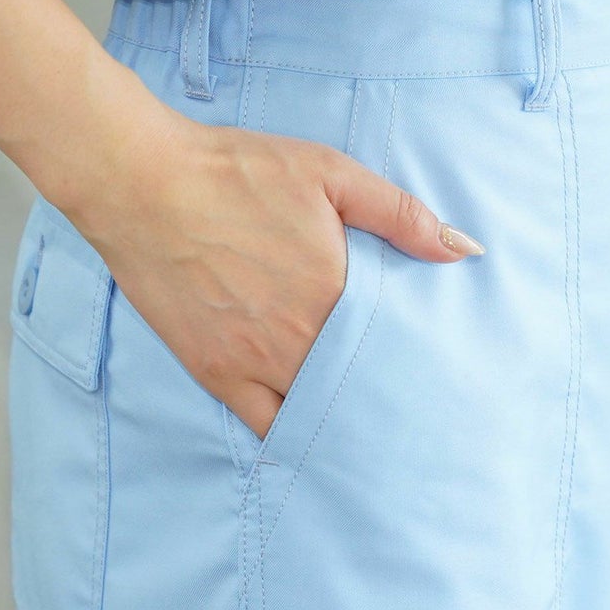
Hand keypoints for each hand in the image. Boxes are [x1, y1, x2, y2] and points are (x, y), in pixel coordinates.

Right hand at [58, 105, 485, 441]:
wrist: (143, 184)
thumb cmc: (237, 173)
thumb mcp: (330, 174)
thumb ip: (402, 216)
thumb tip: (466, 251)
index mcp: (336, 293)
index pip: (395, 348)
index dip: (418, 363)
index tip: (439, 375)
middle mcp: (300, 339)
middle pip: (360, 388)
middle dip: (388, 397)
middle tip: (414, 410)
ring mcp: (255, 362)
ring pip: (317, 413)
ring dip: (346, 419)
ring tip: (372, 429)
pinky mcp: (215, 372)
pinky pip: (263, 425)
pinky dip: (292, 434)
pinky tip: (311, 436)